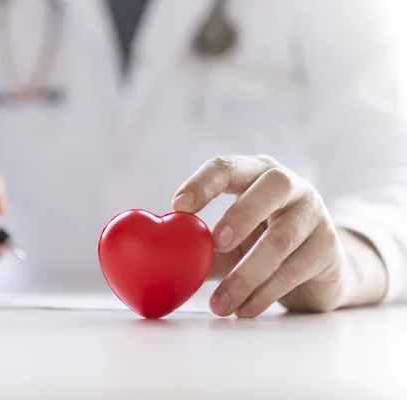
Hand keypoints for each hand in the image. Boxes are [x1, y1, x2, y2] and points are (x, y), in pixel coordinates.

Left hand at [173, 155, 383, 316]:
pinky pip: (294, 269)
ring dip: (245, 276)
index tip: (178, 207)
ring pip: (281, 239)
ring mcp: (314, 213)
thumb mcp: (226, 244)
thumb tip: (161, 261)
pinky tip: (243, 310)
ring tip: (219, 305)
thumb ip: (199, 247)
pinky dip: (264, 294)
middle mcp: (289, 185)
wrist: (313, 272)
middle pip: (270, 187)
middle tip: (216, 244)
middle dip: (241, 215)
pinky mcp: (329, 247)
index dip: (203, 184)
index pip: (228, 167)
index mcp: (255, 173)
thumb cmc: (258, 244)